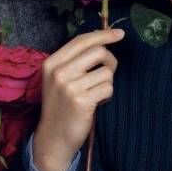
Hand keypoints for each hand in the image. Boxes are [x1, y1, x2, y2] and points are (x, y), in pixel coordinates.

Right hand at [33, 28, 124, 170]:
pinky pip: (108, 88)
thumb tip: (105, 42)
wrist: (53, 137)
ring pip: (107, 72)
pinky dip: (107, 96)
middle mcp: (59, 72)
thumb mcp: (60, 79)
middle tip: (105, 75)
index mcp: (51, 63)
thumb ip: (76, 61)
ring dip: (107, 83)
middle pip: (99, 52)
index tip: (120, 34)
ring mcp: (69, 87)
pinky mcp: (82, 101)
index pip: (82, 41)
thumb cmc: (62, 105)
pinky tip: (95, 103)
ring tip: (94, 94)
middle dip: (110, 62)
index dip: (103, 35)